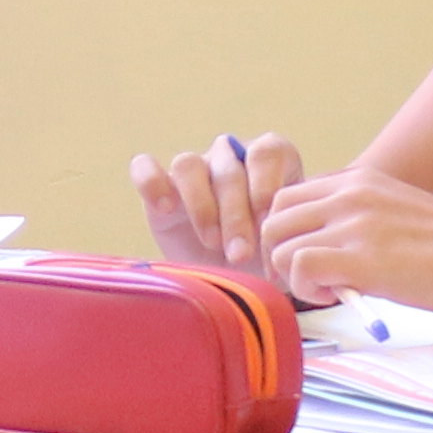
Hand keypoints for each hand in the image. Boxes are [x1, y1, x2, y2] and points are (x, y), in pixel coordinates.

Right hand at [131, 131, 300, 270]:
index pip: (267, 152)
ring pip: (189, 165)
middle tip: (240, 254)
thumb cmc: (264, 260)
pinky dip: (151, 182)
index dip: (266, 185)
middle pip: (229, 170)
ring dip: (202, 206)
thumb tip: (282, 239)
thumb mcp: (282, 247)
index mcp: (267, 160)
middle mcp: (229, 157)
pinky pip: (146, 168)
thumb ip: (286, 233)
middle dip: (236, 216)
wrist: (231, 280)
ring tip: (211, 242)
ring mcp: (193, 170)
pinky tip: (165, 207)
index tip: (268, 223)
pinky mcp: (160, 187)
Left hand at [255, 164, 432, 318]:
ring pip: (278, 244)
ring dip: (293, 276)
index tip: (307, 263)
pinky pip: (299, 268)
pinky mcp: (362, 257)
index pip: (289, 198)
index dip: (289, 235)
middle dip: (279, 255)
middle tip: (308, 283)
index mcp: (358, 180)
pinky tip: (339, 296)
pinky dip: (307, 290)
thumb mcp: (398, 214)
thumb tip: (323, 254)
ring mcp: (354, 222)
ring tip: (330, 291)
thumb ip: (358, 222)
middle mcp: (350, 193)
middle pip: (273, 218)